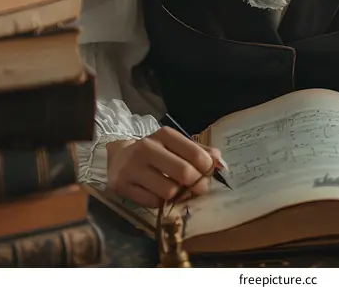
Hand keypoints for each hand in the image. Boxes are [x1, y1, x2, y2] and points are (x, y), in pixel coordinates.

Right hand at [106, 127, 222, 207]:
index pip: (193, 152)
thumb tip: (219, 160)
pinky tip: (159, 195)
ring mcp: (133, 167)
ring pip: (168, 190)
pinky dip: (160, 202)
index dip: (206, 167)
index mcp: (164, 135)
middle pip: (183, 172)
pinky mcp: (122, 185)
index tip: (208, 174)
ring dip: (178, 195)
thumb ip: (198, 151)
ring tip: (177, 191)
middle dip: (196, 184)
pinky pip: (153, 202)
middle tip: (199, 188)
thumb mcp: (175, 146)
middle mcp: (147, 148)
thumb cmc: (155, 153)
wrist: (118, 159)